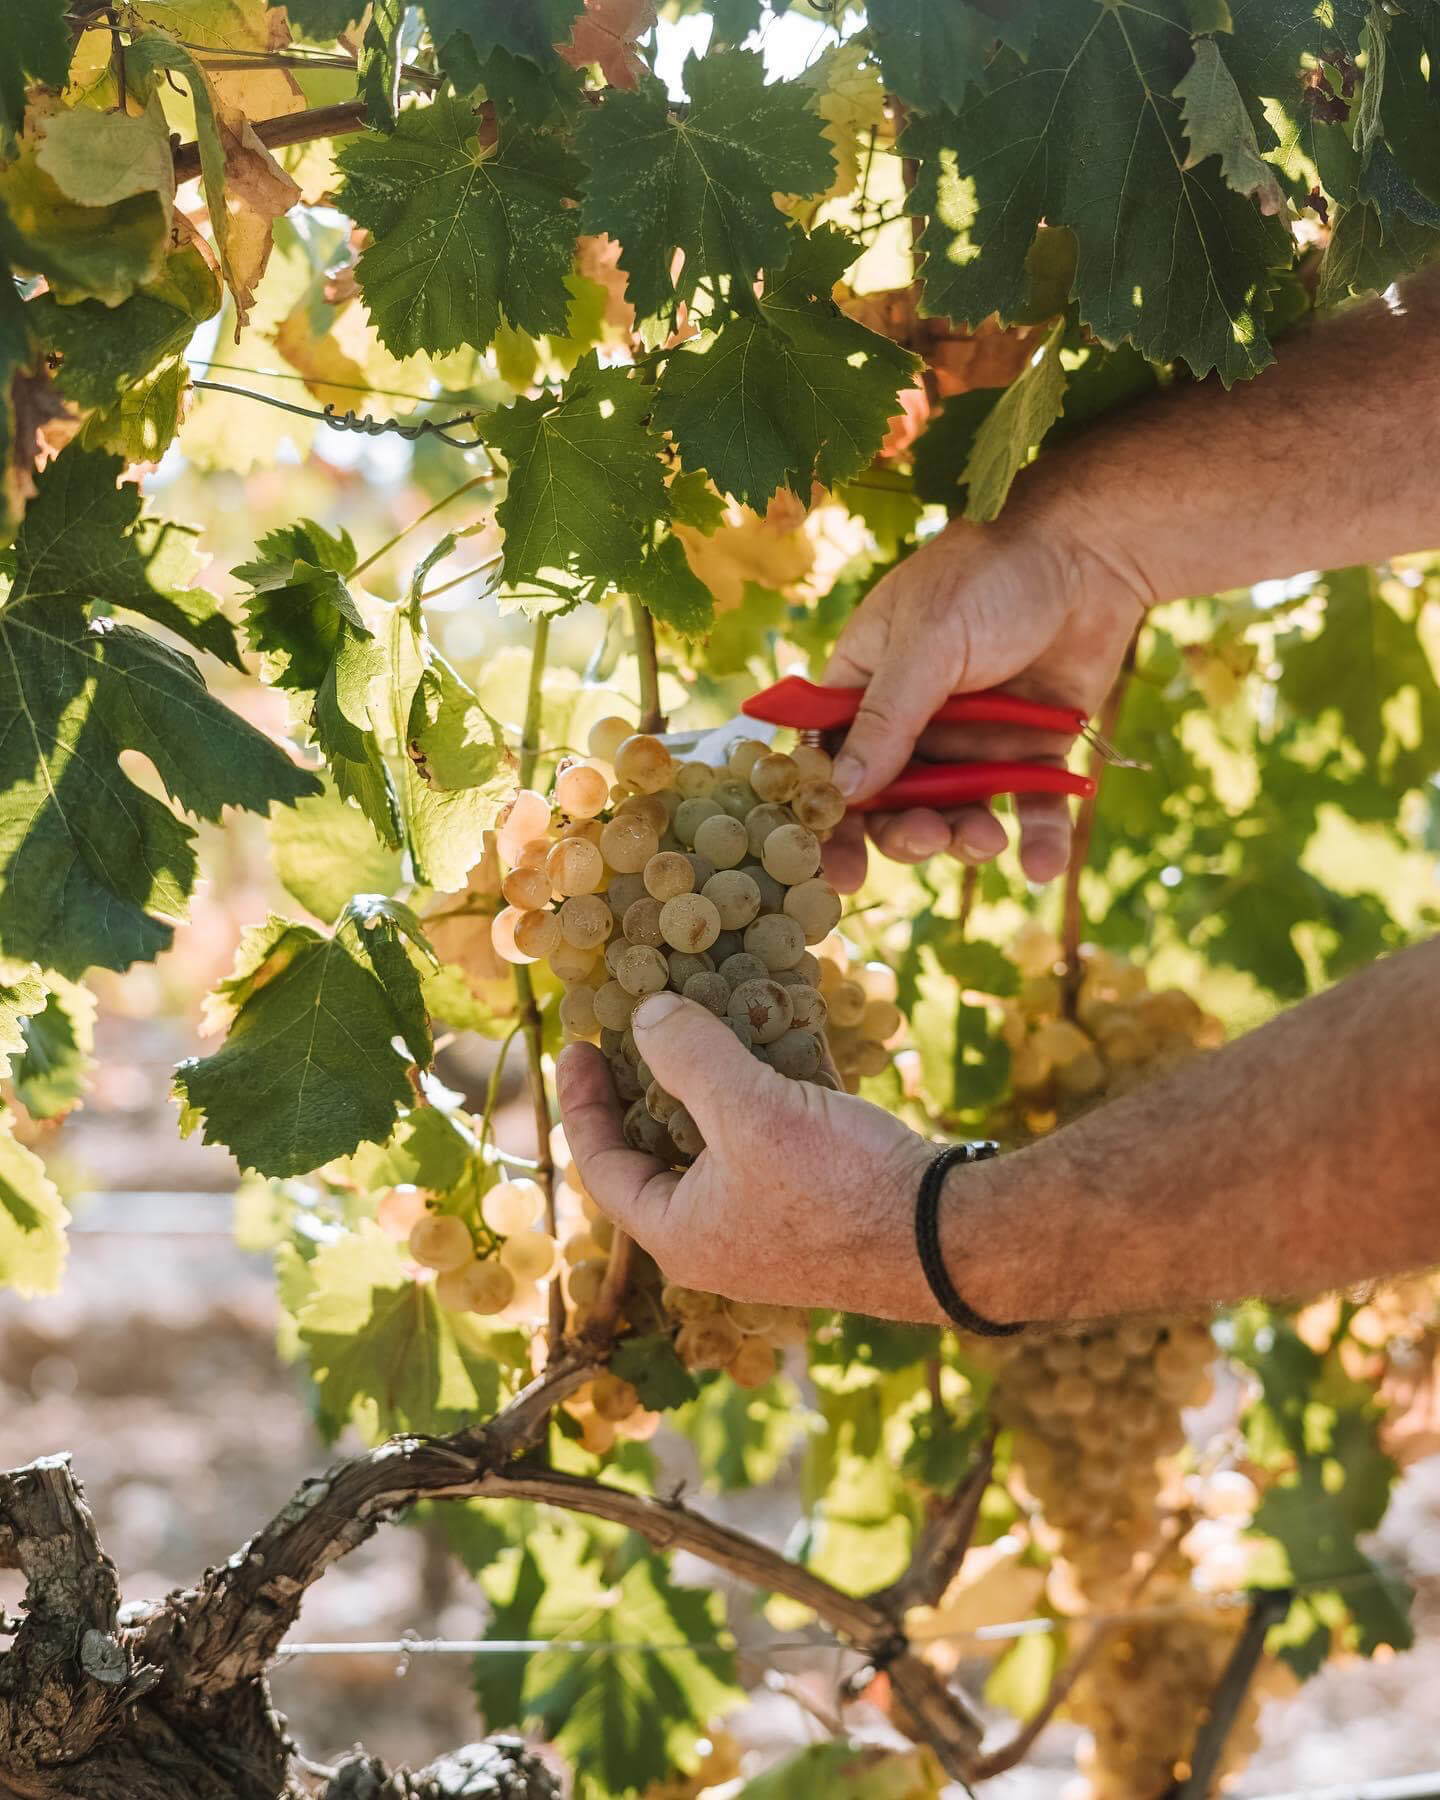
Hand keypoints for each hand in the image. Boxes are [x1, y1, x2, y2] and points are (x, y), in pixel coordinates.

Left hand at [556, 992, 938, 1319]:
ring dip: (718, 1076)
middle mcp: (720, 1237)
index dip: (583, 1103)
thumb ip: (688, 1058)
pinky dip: (770, 1088)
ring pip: (724, 1137)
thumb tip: (644, 1015)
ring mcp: (773, 1222)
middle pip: (662, 1149)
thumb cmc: (837, 1186)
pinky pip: (776, 1136)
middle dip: (656, 1080)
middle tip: (644, 1023)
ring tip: (710, 1012)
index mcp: (680, 1234)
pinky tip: (781, 1032)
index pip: (603, 1167)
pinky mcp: (821, 1200)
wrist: (951, 1237)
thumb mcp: (750, 1111)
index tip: (578, 1044)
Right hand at [821, 493, 1147, 892]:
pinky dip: (1038, 839)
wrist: (1092, 549)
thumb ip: (886, 720)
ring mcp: (974, 738)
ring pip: (957, 812)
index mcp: (867, 683)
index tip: (836, 870)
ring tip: (987, 841)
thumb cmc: (990, 575)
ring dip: (965, 838)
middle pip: (893, 801)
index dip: (830, 817)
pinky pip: (1030, 806)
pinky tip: (1042, 865)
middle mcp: (915, 718)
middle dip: (905, 832)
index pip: (831, 761)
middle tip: (928, 837)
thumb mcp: (927, 644)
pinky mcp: (1033, 749)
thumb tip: (842, 792)